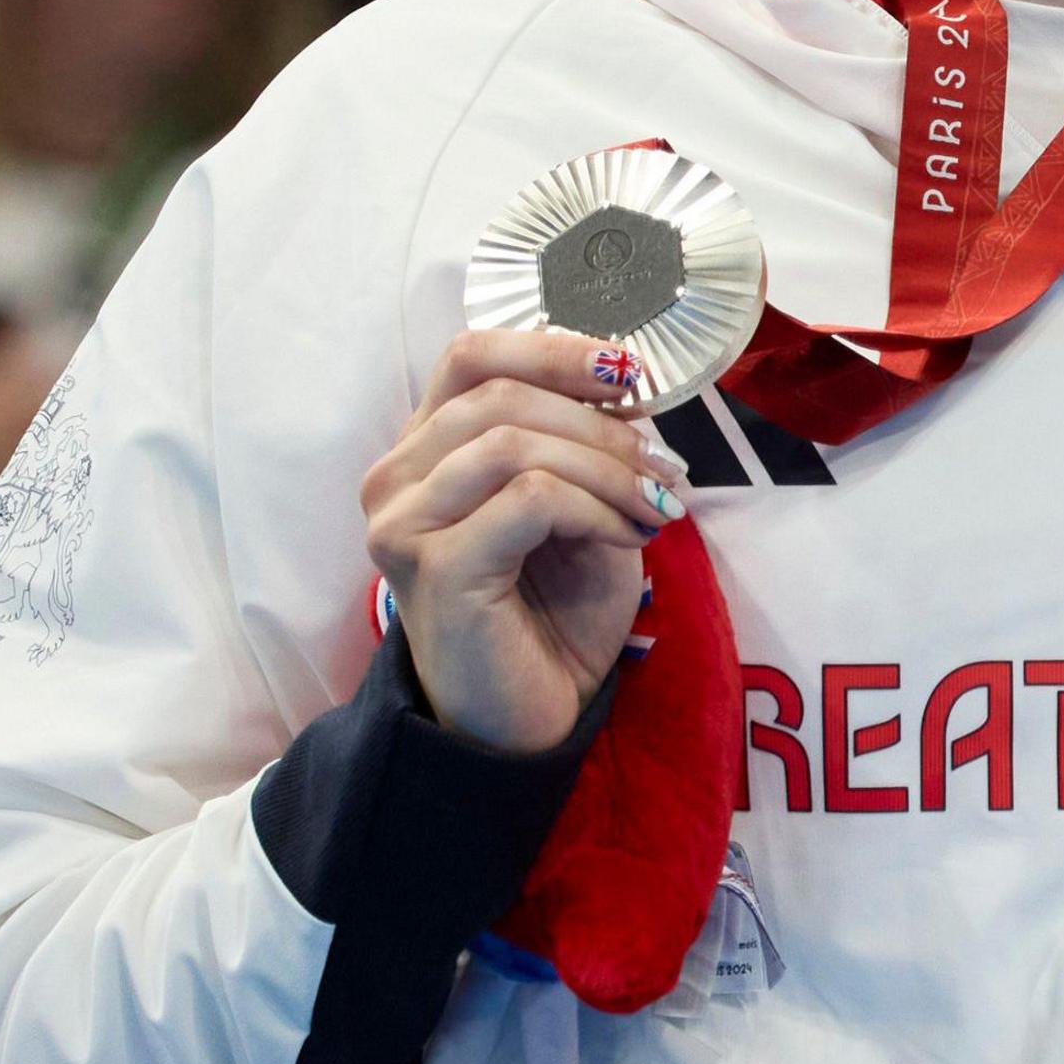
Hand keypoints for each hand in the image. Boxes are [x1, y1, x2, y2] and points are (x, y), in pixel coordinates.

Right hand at [361, 331, 689, 754]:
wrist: (533, 715)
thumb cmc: (555, 609)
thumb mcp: (582, 503)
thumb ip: (585, 439)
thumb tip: (627, 383)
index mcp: (426, 448)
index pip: (472, 354)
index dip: (557, 348)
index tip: (631, 373)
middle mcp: (397, 478)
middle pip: (503, 394)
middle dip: (603, 424)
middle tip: (665, 468)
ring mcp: (404, 524)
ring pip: (515, 443)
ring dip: (608, 468)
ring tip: (655, 509)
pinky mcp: (433, 568)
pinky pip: (530, 499)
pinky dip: (595, 509)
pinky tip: (625, 539)